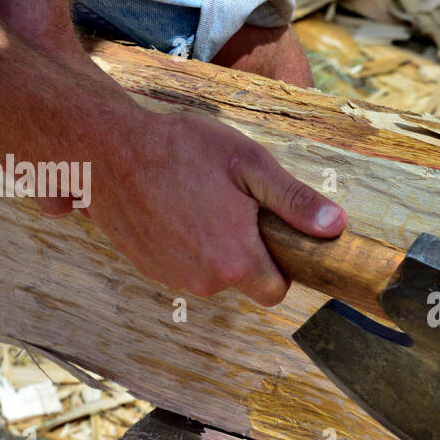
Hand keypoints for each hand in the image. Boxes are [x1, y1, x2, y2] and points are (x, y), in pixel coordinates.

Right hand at [37, 103, 346, 306]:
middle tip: (232, 203)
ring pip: (210, 273)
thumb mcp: (249, 165)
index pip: (277, 290)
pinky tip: (173, 206)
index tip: (272, 232)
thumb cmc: (180, 150)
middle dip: (245, 251)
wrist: (103, 148)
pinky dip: (183, 243)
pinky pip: (181, 265)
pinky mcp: (146, 267)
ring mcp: (171, 277)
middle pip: (243, 281)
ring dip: (212, 246)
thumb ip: (295, 201)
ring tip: (198, 199)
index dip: (280, 263)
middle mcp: (202, 281)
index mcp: (235, 262)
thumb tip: (336, 227)